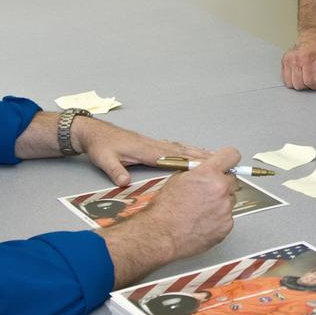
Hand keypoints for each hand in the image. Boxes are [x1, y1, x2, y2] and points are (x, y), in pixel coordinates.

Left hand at [77, 119, 211, 187]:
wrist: (94, 132)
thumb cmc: (100, 146)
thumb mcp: (104, 160)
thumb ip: (115, 171)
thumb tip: (124, 182)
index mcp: (145, 150)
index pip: (171, 157)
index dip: (188, 162)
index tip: (205, 166)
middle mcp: (153, 145)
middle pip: (182, 151)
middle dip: (201, 156)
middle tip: (220, 161)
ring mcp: (154, 143)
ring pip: (181, 147)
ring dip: (198, 151)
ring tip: (215, 156)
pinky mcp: (152, 144)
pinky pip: (175, 146)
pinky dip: (188, 149)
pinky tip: (195, 151)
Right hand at [137, 145, 240, 259]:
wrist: (162, 234)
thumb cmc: (165, 210)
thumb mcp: (177, 178)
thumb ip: (197, 171)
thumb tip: (205, 169)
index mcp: (209, 174)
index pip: (231, 156)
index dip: (227, 159)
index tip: (226, 163)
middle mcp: (221, 189)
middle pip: (232, 180)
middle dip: (222, 183)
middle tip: (207, 191)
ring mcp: (225, 208)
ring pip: (230, 199)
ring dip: (220, 202)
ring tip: (201, 209)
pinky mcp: (227, 226)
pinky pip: (228, 217)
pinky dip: (218, 218)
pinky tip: (203, 220)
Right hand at [281, 30, 315, 90]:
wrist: (313, 35)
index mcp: (308, 58)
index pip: (309, 81)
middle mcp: (296, 58)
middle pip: (299, 84)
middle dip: (309, 86)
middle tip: (315, 79)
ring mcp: (288, 60)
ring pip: (291, 84)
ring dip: (300, 84)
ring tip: (308, 77)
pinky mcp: (284, 61)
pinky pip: (285, 79)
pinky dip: (293, 81)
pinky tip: (301, 75)